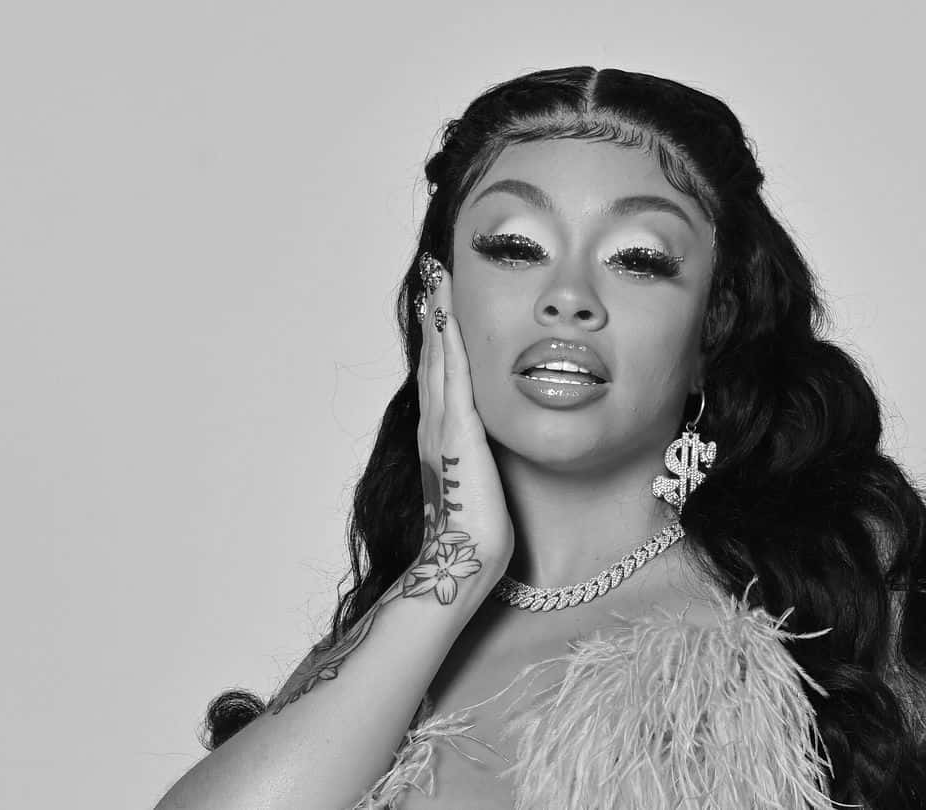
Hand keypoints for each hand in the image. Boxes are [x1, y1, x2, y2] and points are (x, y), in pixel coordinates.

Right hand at [407, 254, 513, 604]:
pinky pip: (453, 375)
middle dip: (434, 314)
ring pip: (439, 358)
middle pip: (434, 357)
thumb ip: (483, 459)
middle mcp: (437, 425)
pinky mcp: (459, 432)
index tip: (442, 300)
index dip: (439, 336)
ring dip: (437, 316)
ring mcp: (444, 427)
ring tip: (437, 278)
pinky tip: (448, 315)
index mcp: (443, 437)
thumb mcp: (484, 482)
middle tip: (434, 273)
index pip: (442, 374)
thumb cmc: (482, 531)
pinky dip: (447, 342)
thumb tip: (492, 449)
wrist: (470, 559)